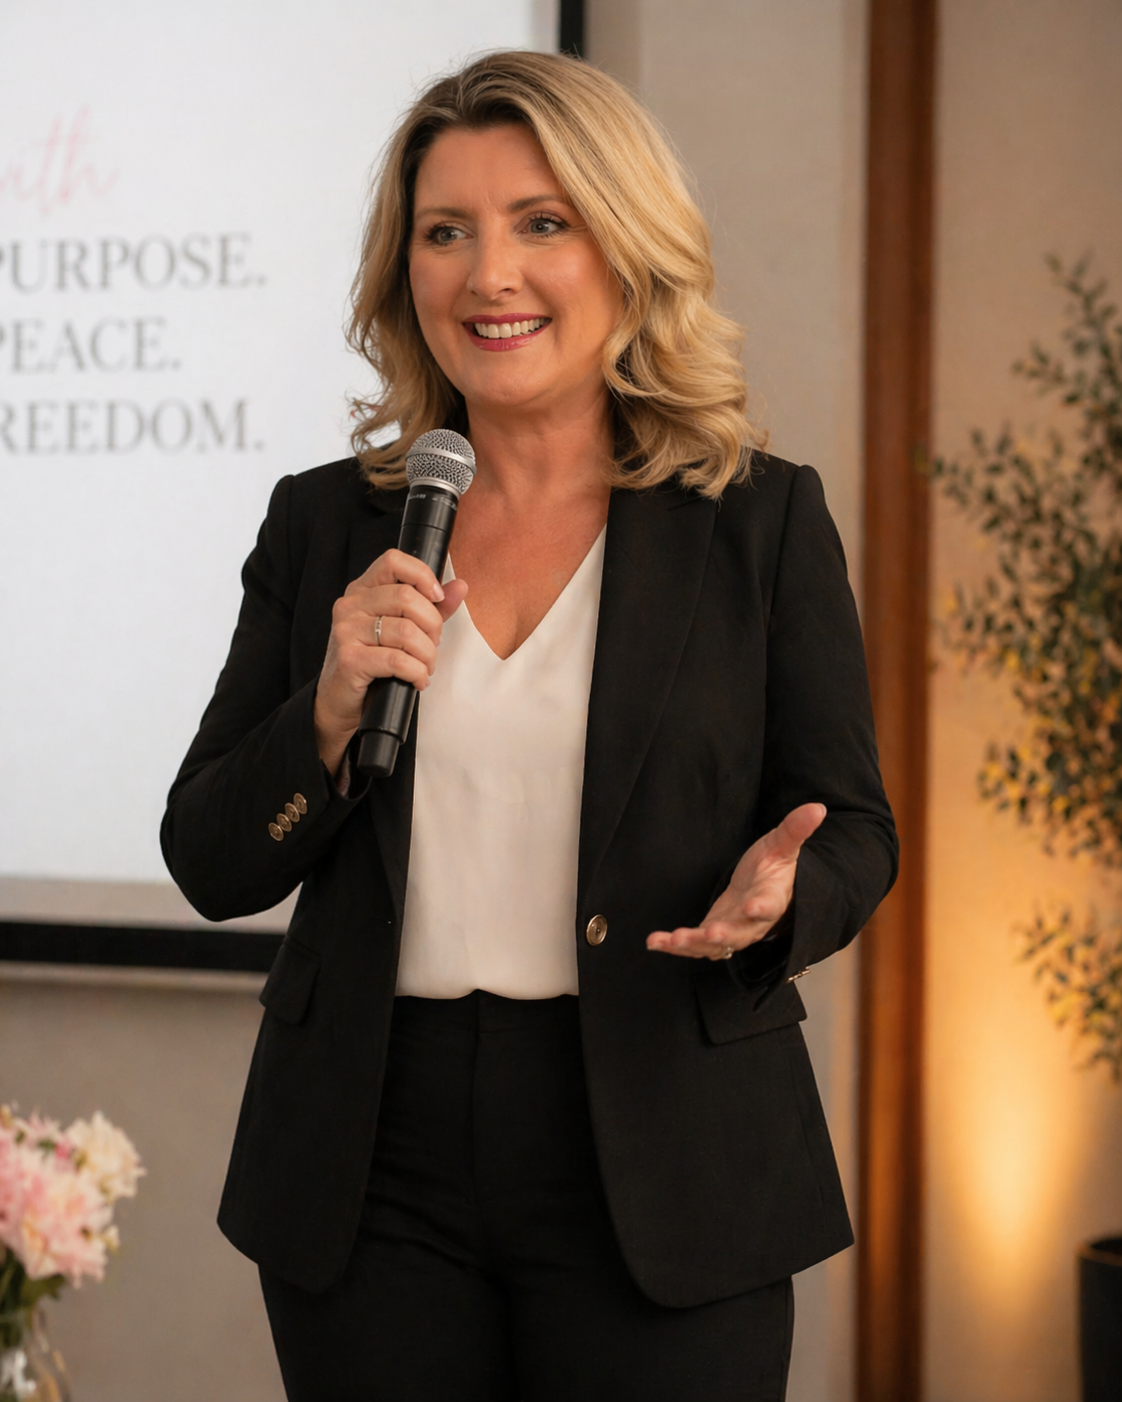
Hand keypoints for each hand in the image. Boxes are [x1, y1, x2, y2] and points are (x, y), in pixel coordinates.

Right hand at [314, 549, 467, 774]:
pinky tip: (418, 680)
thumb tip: (459, 586)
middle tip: (433, 645)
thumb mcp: (401, 630)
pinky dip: (417, 672)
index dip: (422, 575)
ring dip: (427, 654)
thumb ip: (431, 607)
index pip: (393, 561)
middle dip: (432, 625)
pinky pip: (397, 660)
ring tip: (425, 666)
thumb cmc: (372, 662)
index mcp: (362, 590)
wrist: (338, 701)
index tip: (437, 598)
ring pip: (406, 631)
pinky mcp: (349, 659)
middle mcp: (350, 605)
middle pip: (406, 597)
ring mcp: (346, 631)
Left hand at [646, 803, 825, 960]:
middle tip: (709, 933)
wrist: (763, 889)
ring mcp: (732, 931)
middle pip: (740, 934)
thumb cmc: (773, 867)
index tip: (753, 906)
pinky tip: (655, 942)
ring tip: (672, 940)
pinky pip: (695, 945)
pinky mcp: (713, 934)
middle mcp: (752, 922)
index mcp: (772, 898)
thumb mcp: (782, 845)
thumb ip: (795, 829)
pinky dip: (675, 946)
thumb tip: (817, 808)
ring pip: (714, 945)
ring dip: (693, 944)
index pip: (770, 905)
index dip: (762, 907)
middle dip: (723, 934)